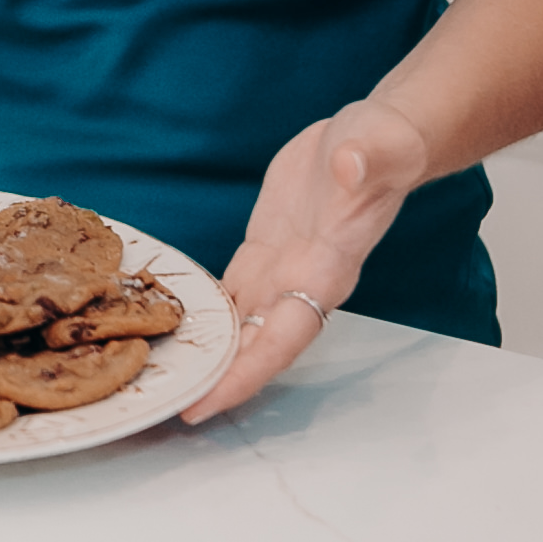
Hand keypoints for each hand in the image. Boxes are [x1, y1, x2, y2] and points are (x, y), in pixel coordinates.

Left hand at [182, 97, 430, 424]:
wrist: (372, 136)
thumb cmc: (384, 144)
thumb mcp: (378, 143)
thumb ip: (366, 160)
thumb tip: (350, 165)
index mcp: (329, 266)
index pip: (287, 335)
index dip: (248, 372)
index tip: (209, 402)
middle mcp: (302, 279)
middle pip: (257, 345)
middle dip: (216, 379)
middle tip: (165, 405)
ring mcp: (281, 267)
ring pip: (239, 324)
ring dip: (206, 352)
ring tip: (158, 376)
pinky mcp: (263, 248)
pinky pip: (229, 291)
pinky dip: (202, 311)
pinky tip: (168, 322)